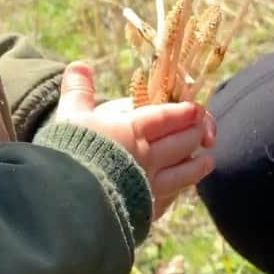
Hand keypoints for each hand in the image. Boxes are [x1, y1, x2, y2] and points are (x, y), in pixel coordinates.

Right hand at [56, 62, 215, 219]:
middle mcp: (148, 156)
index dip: (185, 112)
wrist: (66, 199)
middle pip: (182, 142)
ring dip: (197, 165)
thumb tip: (78, 64)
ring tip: (207, 160)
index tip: (196, 109)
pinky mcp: (146, 210)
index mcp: (133, 129)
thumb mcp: (70, 117)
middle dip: (195, 132)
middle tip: (202, 128)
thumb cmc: (67, 152)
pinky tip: (180, 190)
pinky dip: (179, 190)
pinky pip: (171, 198)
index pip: (168, 117)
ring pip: (185, 173)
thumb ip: (78, 91)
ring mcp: (150, 185)